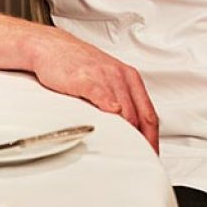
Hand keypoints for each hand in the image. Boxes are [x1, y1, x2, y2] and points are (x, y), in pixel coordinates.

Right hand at [28, 26, 158, 152]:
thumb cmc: (79, 64)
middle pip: (138, 117)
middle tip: (138, 159)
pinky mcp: (85, 79)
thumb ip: (121, 100)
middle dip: (140, 142)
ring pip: (124, 110)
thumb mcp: (108, 79)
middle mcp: (121, 77)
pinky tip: (112, 115)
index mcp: (130, 78)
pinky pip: (101, 94)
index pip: (149, 114)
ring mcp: (104, 77)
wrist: (54, 46)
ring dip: (127, 134)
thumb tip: (131, 127)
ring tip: (126, 152)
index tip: (150, 154)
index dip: (152, 138)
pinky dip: (108, 106)